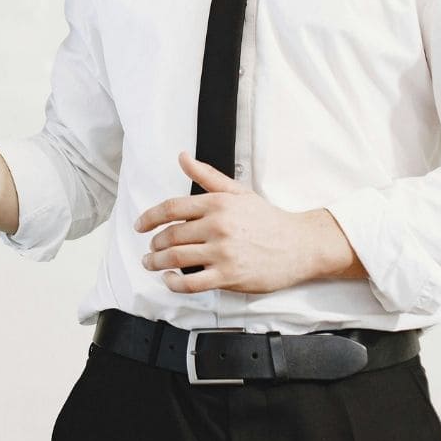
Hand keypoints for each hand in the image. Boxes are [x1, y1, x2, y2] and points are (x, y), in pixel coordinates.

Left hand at [134, 151, 325, 293]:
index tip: (140, 226)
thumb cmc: (267, 219)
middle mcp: (217, 226)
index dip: (149, 217)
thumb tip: (183, 157)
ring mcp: (223, 252)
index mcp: (216, 203)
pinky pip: (193, 282)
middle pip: (171, 235)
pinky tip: (169, 280)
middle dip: (154, 244)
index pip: (171, 208)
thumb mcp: (237, 191)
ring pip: (177, 258)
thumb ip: (206, 175)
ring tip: (151, 263)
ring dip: (157, 262)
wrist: (300, 245)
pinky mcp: (230, 276)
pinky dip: (174, 283)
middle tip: (149, 249)